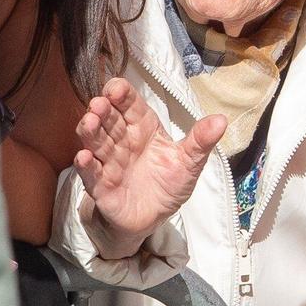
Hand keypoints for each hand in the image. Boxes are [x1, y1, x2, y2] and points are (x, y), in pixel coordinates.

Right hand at [72, 78, 226, 258]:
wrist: (152, 218)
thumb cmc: (168, 183)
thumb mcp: (190, 162)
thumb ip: (201, 141)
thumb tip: (221, 120)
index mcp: (145, 129)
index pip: (131, 107)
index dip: (122, 95)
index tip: (115, 87)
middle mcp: (124, 142)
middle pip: (110, 122)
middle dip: (103, 111)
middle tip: (98, 103)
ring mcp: (110, 164)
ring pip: (97, 144)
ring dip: (91, 133)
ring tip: (89, 122)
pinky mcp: (101, 188)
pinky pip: (92, 175)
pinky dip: (87, 166)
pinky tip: (83, 157)